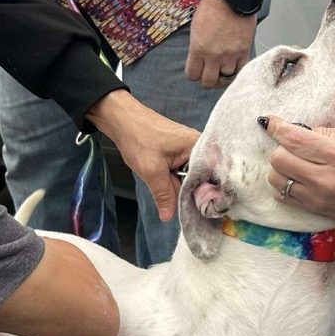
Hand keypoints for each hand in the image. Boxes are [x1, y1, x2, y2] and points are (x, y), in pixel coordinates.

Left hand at [88, 90, 198, 221]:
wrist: (122, 119)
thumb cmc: (137, 136)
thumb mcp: (151, 171)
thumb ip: (163, 195)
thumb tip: (169, 216)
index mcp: (198, 147)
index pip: (212, 177)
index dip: (206, 196)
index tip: (202, 213)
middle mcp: (199, 147)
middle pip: (203, 178)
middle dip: (193, 194)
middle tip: (188, 210)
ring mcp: (190, 149)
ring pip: (192, 176)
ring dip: (183, 187)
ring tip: (178, 196)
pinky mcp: (181, 152)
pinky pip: (184, 171)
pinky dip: (177, 180)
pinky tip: (171, 186)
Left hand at [185, 0, 255, 88]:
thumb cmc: (212, 7)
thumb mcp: (196, 28)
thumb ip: (197, 47)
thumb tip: (199, 60)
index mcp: (198, 49)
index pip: (192, 75)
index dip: (194, 75)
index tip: (197, 72)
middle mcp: (213, 55)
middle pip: (208, 82)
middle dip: (207, 81)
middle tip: (210, 75)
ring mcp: (230, 55)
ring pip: (225, 79)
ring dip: (223, 77)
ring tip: (223, 71)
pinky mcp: (244, 51)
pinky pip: (240, 71)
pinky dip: (236, 72)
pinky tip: (234, 67)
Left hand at [262, 115, 334, 226]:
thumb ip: (329, 133)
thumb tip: (302, 130)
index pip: (294, 139)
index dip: (277, 127)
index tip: (269, 121)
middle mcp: (324, 177)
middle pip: (279, 159)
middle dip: (281, 147)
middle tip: (292, 145)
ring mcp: (316, 196)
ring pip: (276, 178)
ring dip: (280, 167)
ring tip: (294, 162)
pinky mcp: (313, 209)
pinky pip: (282, 196)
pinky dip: (282, 184)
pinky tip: (294, 177)